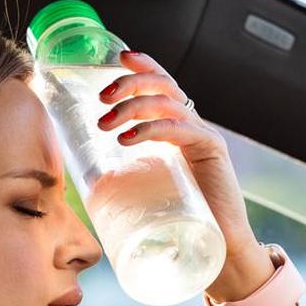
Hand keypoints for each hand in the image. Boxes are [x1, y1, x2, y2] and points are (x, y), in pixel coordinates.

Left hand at [96, 50, 257, 260]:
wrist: (219, 248)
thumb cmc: (181, 222)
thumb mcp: (148, 189)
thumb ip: (129, 178)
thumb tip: (86, 184)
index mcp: (179, 129)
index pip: (163, 85)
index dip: (143, 66)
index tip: (118, 58)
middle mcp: (193, 126)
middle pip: (163, 85)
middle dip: (130, 83)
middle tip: (102, 97)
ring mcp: (204, 137)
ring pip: (167, 103)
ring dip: (132, 106)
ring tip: (105, 122)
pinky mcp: (212, 152)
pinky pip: (180, 129)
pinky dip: (151, 129)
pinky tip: (126, 138)